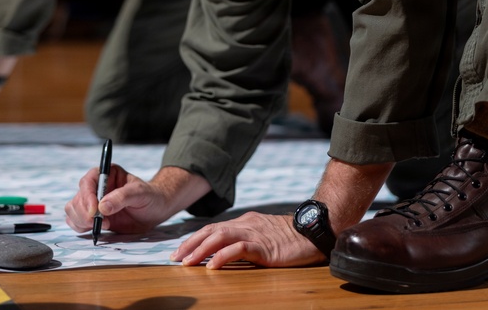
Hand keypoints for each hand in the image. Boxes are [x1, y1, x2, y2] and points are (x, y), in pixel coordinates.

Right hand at [65, 164, 175, 234]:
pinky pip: (75, 221)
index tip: (94, 211)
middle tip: (103, 223)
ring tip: (104, 226)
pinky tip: (98, 230)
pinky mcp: (92, 217)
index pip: (88, 181)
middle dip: (85, 213)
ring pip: (73, 210)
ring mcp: (92, 202)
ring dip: (82, 221)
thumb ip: (122, 197)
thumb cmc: (150, 196)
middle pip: (77, 198)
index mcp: (106, 174)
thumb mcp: (140, 193)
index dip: (87, 196)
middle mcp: (96, 187)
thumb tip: (102, 207)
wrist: (155, 211)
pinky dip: (81, 228)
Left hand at [170, 211, 325, 268]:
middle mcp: (247, 224)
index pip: (214, 228)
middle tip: (175, 258)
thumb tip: (225, 252)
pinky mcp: (264, 246)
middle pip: (212, 231)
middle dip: (191, 244)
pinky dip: (223, 256)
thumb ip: (246, 239)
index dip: (195, 239)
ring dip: (201, 250)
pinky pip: (240, 249)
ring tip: (187, 263)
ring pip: (221, 238)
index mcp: (245, 222)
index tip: (180, 252)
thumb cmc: (290, 237)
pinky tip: (212, 266)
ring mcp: (255, 234)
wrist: (313, 232)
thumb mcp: (263, 236)